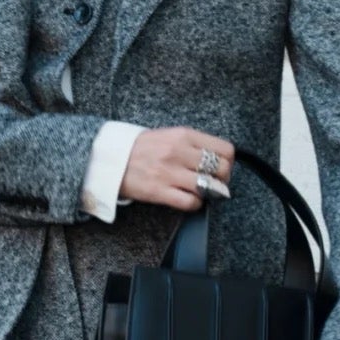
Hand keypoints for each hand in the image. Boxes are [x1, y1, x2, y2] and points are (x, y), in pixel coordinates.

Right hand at [120, 126, 234, 208]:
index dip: (228, 163)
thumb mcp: (170, 136)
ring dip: (210, 193)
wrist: (111, 158)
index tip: (222, 169)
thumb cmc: (142, 149)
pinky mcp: (159, 191)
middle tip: (215, 184)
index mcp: (184, 135)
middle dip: (222, 180)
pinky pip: (190, 202)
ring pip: (208, 187)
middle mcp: (179, 152)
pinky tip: (189, 200)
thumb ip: (194, 145)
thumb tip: (219, 160)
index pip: (225, 150)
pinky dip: (195, 204)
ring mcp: (169, 172)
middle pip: (221, 170)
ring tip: (203, 193)